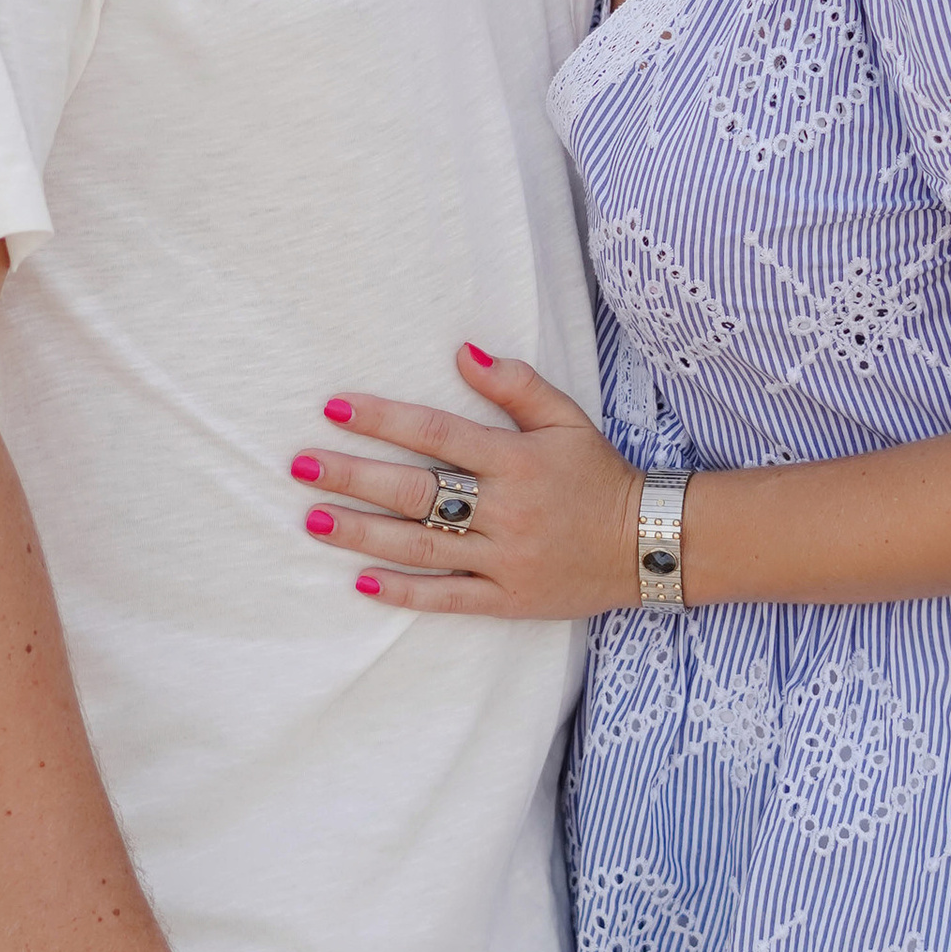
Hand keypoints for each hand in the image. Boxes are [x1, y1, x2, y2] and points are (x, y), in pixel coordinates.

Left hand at [290, 345, 641, 618]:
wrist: (649, 544)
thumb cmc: (598, 474)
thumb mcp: (567, 418)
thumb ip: (515, 385)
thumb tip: (461, 351)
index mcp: (517, 460)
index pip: (438, 434)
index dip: (384, 420)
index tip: (334, 409)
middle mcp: (506, 510)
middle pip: (417, 492)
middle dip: (353, 477)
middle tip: (300, 465)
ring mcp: (505, 560)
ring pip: (422, 546)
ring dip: (362, 533)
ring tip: (312, 518)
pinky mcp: (509, 600)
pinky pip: (448, 599)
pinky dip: (404, 593)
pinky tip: (361, 581)